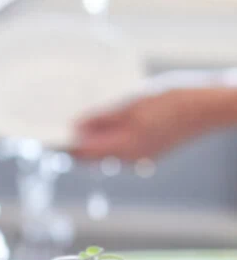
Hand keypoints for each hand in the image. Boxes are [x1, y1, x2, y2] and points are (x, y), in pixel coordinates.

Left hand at [71, 87, 220, 161]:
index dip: (66, 144)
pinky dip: (111, 137)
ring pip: (107, 151)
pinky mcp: (149, 150)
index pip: (84, 153)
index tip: (51, 134)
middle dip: (78, 141)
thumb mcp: (132, 103)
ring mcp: (141, 156)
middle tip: (65, 122)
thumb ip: (102, 118)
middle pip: (93, 155)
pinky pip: (121, 147)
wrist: (209, 106)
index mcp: (124, 148)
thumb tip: (76, 127)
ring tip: (86, 118)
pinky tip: (110, 120)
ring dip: (94, 138)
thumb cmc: (174, 101)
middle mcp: (131, 158)